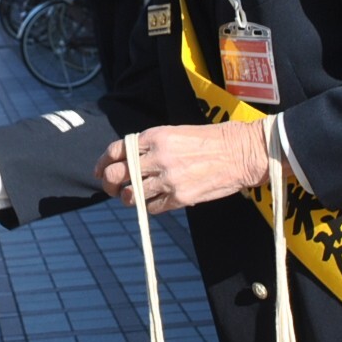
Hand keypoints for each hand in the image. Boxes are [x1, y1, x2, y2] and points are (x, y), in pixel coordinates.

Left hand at [95, 122, 270, 212]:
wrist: (242, 152)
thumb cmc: (212, 140)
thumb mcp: (176, 133)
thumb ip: (151, 146)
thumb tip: (129, 162)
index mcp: (155, 136)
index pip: (116, 150)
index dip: (102, 163)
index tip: (100, 172)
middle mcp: (157, 157)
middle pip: (116, 175)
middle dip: (108, 185)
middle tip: (111, 189)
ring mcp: (168, 178)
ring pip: (131, 195)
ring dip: (128, 198)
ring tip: (134, 197)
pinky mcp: (180, 197)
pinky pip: (152, 208)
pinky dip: (149, 207)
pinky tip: (156, 202)